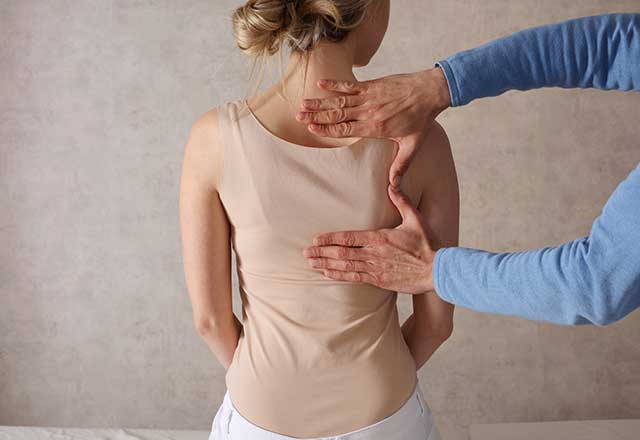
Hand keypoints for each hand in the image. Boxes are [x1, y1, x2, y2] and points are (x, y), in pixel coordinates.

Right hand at [296, 67, 450, 185]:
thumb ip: (400, 165)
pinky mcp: (373, 85)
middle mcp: (369, 112)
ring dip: (320, 101)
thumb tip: (394, 187)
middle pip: (338, 114)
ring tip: (303, 103)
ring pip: (340, 100)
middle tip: (298, 116)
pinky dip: (335, 84)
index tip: (311, 128)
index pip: (346, 130)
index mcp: (376, 127)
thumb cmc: (422, 119)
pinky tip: (320, 83)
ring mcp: (370, 97)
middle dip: (316, 115)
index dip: (327, 129)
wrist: (431, 92)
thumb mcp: (412, 145)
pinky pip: (350, 85)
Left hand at [303, 185, 438, 293]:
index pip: (349, 238)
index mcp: (380, 238)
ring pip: (345, 267)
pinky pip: (355, 278)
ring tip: (310, 263)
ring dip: (326, 265)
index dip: (330, 239)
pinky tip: (327, 274)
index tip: (316, 239)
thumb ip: (402, 201)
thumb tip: (392, 184)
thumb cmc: (428, 244)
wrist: (438, 270)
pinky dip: (339, 276)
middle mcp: (374, 254)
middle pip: (341, 253)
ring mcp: (375, 269)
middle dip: (321, 252)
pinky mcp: (380, 281)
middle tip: (305, 252)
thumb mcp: (415, 218)